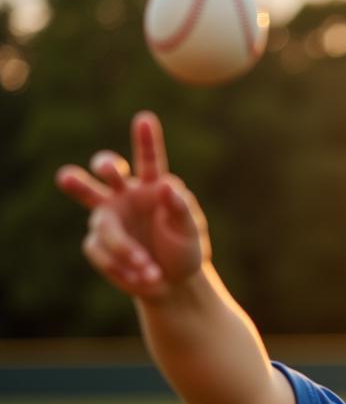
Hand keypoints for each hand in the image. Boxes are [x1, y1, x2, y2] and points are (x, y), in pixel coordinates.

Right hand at [55, 110, 209, 299]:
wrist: (173, 283)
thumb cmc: (185, 250)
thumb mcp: (190, 231)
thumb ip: (180, 207)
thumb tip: (166, 185)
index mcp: (151, 186)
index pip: (148, 159)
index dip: (146, 140)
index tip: (145, 120)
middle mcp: (123, 195)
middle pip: (106, 170)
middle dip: (104, 164)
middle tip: (107, 168)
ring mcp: (107, 217)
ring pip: (98, 217)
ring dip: (122, 245)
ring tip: (147, 266)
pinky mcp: (97, 243)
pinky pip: (101, 250)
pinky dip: (123, 268)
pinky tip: (144, 279)